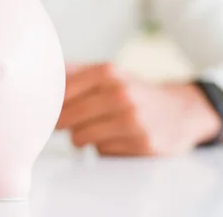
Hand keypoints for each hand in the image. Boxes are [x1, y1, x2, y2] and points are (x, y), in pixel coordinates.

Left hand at [56, 64, 221, 155]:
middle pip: (67, 118)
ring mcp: (133, 120)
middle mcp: (121, 94)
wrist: (181, 110)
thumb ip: (74, 72)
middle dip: (62, 123)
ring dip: (82, 137)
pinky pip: (102, 151)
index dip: (49, 105)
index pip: (61, 92)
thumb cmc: (135, 92)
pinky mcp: (142, 144)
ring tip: (95, 128)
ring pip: (80, 138)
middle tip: (66, 122)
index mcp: (108, 73)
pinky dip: (103, 147)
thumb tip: (41, 71)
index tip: (45, 110)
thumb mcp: (109, 73)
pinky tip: (116, 138)